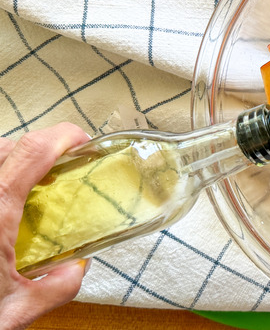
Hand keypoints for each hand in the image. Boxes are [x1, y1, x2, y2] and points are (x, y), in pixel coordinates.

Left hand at [0, 123, 89, 329]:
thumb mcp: (14, 313)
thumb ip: (55, 288)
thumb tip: (74, 271)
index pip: (34, 150)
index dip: (63, 136)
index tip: (83, 143)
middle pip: (8, 144)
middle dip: (37, 147)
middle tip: (57, 167)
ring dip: (9, 160)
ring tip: (25, 184)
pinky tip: (0, 205)